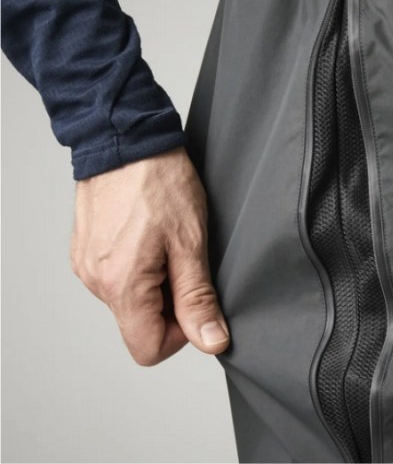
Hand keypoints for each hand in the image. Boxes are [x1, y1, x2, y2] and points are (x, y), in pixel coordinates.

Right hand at [70, 146, 228, 364]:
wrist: (125, 139)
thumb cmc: (159, 182)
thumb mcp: (191, 242)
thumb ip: (198, 298)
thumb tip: (211, 340)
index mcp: (121, 285)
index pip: (148, 349)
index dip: (181, 335)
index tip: (196, 302)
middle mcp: (96, 282)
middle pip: (139, 325)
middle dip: (170, 304)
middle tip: (185, 262)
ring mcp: (86, 266)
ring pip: (129, 301)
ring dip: (155, 284)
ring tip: (167, 243)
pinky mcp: (86, 250)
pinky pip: (117, 278)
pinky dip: (139, 267)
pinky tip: (150, 236)